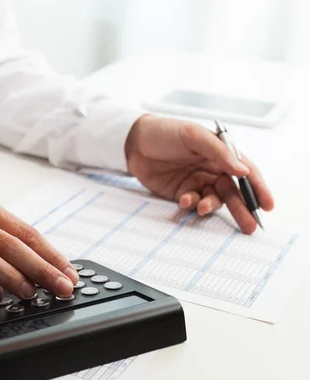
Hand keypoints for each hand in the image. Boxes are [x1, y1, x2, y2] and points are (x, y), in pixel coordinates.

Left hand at [125, 115, 273, 233]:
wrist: (134, 142)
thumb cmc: (166, 132)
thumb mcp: (194, 136)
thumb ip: (219, 153)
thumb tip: (243, 171)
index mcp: (221, 154)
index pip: (246, 173)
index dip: (258, 189)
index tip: (267, 205)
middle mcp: (212, 169)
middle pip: (233, 192)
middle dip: (242, 209)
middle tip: (250, 226)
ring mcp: (197, 182)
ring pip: (213, 200)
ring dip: (211, 206)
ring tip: (203, 207)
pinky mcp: (181, 192)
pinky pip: (192, 203)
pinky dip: (191, 204)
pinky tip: (185, 200)